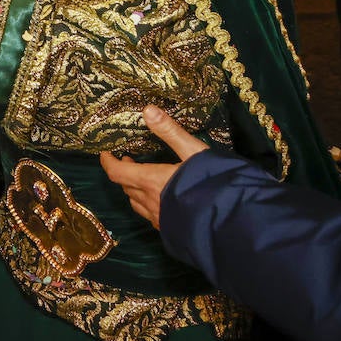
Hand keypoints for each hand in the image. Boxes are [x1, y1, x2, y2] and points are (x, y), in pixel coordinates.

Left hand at [100, 105, 208, 228]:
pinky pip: (151, 216)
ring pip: (137, 203)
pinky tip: (161, 200)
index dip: (107, 162)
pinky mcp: (171, 230)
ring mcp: (160, 219)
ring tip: (141, 178)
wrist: (235, 223)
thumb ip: (170, 131)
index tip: (105, 153)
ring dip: (134, 189)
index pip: (117, 173)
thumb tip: (147, 110)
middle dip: (123, 173)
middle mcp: (150, 202)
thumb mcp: (193, 151)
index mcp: (150, 181)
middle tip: (128, 160)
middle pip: (126, 187)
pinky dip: (148, 204)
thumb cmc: (213, 183)